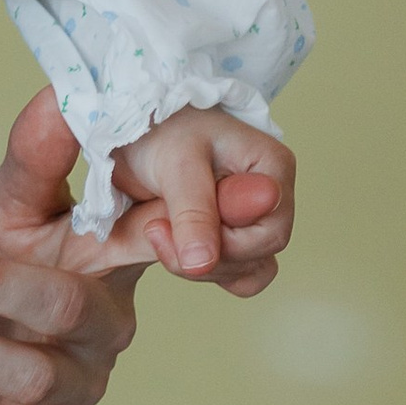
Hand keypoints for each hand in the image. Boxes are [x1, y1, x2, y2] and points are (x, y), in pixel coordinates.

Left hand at [0, 87, 139, 404]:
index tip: (92, 192)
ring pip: (27, 379)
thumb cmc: (15, 262)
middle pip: (64, 311)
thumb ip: (40, 155)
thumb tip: (62, 90)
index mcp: (113, 266)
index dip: (133, 223)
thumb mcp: (20, 205)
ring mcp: (77, 392)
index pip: (134, 241)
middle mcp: (105, 332)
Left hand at [107, 107, 293, 287]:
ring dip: (200, 265)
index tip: (166, 223)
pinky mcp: (233, 236)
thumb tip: (204, 263)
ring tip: (157, 229)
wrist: (131, 132)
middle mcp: (272, 196)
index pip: (269, 233)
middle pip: (259, 254)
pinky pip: (234, 275)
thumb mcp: (175, 166)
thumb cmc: (159, 129)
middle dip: (205, 253)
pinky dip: (203, 270)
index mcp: (273, 169)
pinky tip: (172, 245)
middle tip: (154, 228)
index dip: (223, 241)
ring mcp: (255, 220)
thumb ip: (193, 213)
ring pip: (246, 270)